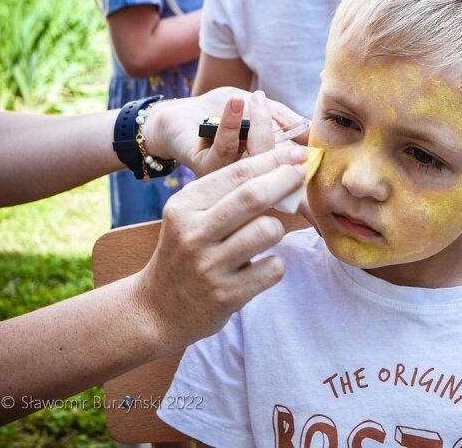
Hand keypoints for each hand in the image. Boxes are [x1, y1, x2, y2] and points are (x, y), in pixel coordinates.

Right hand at [132, 146, 306, 348]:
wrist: (158, 309)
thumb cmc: (185, 252)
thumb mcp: (191, 216)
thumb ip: (226, 194)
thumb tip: (280, 167)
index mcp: (185, 207)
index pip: (236, 174)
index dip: (273, 160)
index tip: (296, 153)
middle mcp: (194, 234)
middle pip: (253, 196)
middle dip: (285, 179)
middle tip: (303, 172)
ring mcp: (210, 266)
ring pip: (268, 230)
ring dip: (277, 228)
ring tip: (265, 236)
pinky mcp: (227, 295)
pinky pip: (274, 268)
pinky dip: (275, 264)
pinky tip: (260, 267)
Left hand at [144, 87, 307, 176]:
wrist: (179, 114)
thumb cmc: (220, 111)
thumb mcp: (257, 107)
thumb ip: (282, 117)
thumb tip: (309, 132)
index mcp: (264, 166)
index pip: (290, 170)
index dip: (302, 165)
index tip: (313, 151)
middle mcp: (249, 178)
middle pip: (275, 169)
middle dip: (284, 144)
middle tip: (288, 120)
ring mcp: (228, 176)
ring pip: (251, 160)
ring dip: (259, 127)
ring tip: (259, 102)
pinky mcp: (205, 167)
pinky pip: (223, 149)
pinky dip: (230, 124)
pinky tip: (235, 104)